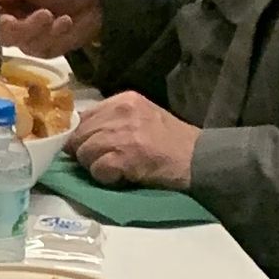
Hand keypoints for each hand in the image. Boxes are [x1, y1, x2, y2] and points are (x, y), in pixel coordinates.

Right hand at [0, 0, 103, 61]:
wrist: (100, 0)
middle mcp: (7, 9)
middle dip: (9, 25)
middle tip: (24, 19)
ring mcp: (21, 30)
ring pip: (12, 40)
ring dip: (36, 30)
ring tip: (59, 18)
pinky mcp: (37, 46)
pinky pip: (35, 49)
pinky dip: (52, 37)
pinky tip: (66, 24)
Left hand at [69, 91, 199, 189]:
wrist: (198, 158)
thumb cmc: (171, 140)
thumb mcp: (141, 116)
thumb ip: (113, 119)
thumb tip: (81, 132)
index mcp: (123, 100)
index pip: (84, 116)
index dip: (82, 135)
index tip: (89, 146)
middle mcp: (120, 112)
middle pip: (79, 136)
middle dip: (86, 152)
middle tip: (104, 161)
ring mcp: (121, 135)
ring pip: (84, 153)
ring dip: (95, 166)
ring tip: (116, 168)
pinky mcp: (124, 157)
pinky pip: (97, 170)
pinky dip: (106, 178)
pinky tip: (121, 176)